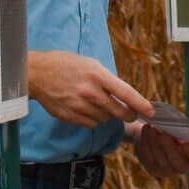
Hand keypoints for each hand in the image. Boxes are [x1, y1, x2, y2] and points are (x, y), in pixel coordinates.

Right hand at [28, 51, 152, 128]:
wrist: (37, 73)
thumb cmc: (65, 64)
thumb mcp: (90, 64)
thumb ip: (107, 80)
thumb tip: (123, 95)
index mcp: (97, 75)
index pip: (126, 93)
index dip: (141, 104)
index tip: (151, 112)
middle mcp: (90, 92)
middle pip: (118, 111)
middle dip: (128, 114)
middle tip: (131, 114)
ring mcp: (79, 106)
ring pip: (105, 118)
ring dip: (107, 114)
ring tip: (98, 103)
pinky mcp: (69, 116)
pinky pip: (90, 123)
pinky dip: (93, 119)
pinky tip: (86, 108)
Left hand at [129, 120, 188, 179]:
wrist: (160, 136)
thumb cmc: (176, 129)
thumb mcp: (182, 127)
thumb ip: (182, 130)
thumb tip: (173, 129)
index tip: (187, 144)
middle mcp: (183, 167)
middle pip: (177, 162)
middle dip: (169, 148)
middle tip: (163, 134)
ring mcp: (167, 171)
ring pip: (160, 160)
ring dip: (154, 143)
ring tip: (151, 128)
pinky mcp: (153, 169)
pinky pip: (148, 158)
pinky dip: (145, 144)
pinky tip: (145, 131)